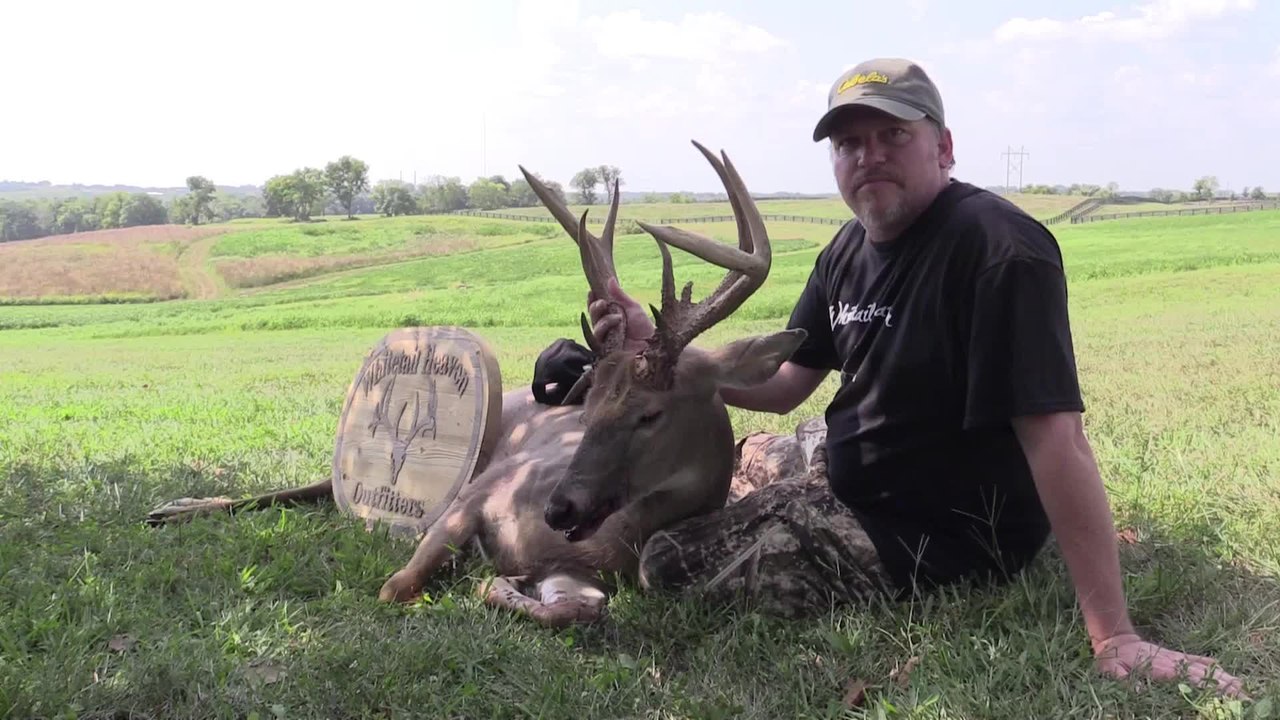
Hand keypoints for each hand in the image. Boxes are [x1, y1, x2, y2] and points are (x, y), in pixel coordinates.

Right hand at [587, 277, 653, 352]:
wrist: (653, 343)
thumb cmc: (643, 326)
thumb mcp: (632, 307)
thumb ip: (620, 295)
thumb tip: (610, 279)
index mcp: (608, 317)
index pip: (595, 308)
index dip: (592, 300)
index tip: (592, 291)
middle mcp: (604, 328)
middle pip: (592, 317)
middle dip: (595, 308)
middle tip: (603, 303)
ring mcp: (605, 340)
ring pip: (595, 329)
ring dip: (604, 321)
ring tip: (618, 318)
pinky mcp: (606, 351)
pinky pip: (599, 341)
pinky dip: (606, 331)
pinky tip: (615, 326)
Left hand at [1094, 633, 1245, 698]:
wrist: (1114, 639)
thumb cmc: (1112, 659)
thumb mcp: (1111, 670)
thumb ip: (1123, 680)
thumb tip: (1137, 691)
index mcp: (1160, 668)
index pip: (1189, 678)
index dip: (1207, 685)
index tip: (1224, 694)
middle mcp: (1172, 662)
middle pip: (1203, 674)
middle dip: (1224, 685)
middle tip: (1244, 696)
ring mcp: (1174, 658)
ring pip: (1203, 667)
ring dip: (1222, 676)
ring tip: (1241, 686)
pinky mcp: (1174, 656)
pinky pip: (1195, 659)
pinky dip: (1209, 663)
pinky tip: (1222, 668)